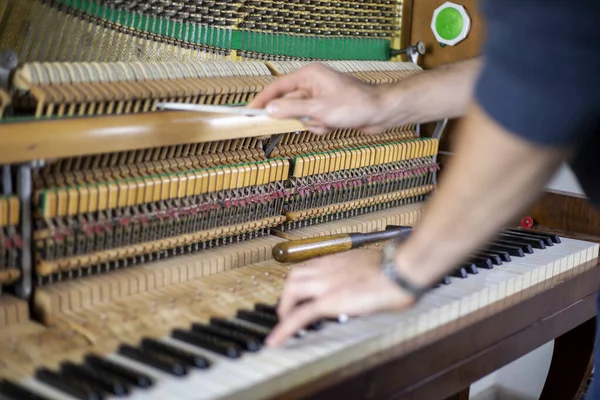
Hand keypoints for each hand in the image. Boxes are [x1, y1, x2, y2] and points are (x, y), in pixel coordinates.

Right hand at [249, 63, 390, 133]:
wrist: (381, 112)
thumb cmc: (354, 105)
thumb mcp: (319, 109)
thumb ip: (292, 110)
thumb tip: (269, 110)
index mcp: (309, 76)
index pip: (277, 87)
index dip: (262, 100)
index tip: (249, 112)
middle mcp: (312, 84)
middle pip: (288, 103)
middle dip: (294, 117)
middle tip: (287, 126)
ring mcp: (319, 97)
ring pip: (301, 115)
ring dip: (310, 123)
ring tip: (326, 122)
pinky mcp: (327, 109)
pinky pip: (313, 121)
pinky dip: (319, 126)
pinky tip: (332, 126)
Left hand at [265, 249, 415, 346]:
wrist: (401, 269)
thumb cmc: (398, 268)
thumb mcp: (375, 268)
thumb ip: (364, 275)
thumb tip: (367, 285)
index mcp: (339, 260)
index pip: (310, 267)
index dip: (302, 281)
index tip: (302, 291)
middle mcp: (328, 268)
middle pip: (294, 276)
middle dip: (288, 293)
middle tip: (288, 308)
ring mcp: (325, 283)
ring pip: (290, 290)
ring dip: (284, 307)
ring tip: (284, 322)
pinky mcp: (328, 300)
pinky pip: (298, 315)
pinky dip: (284, 328)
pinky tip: (277, 339)